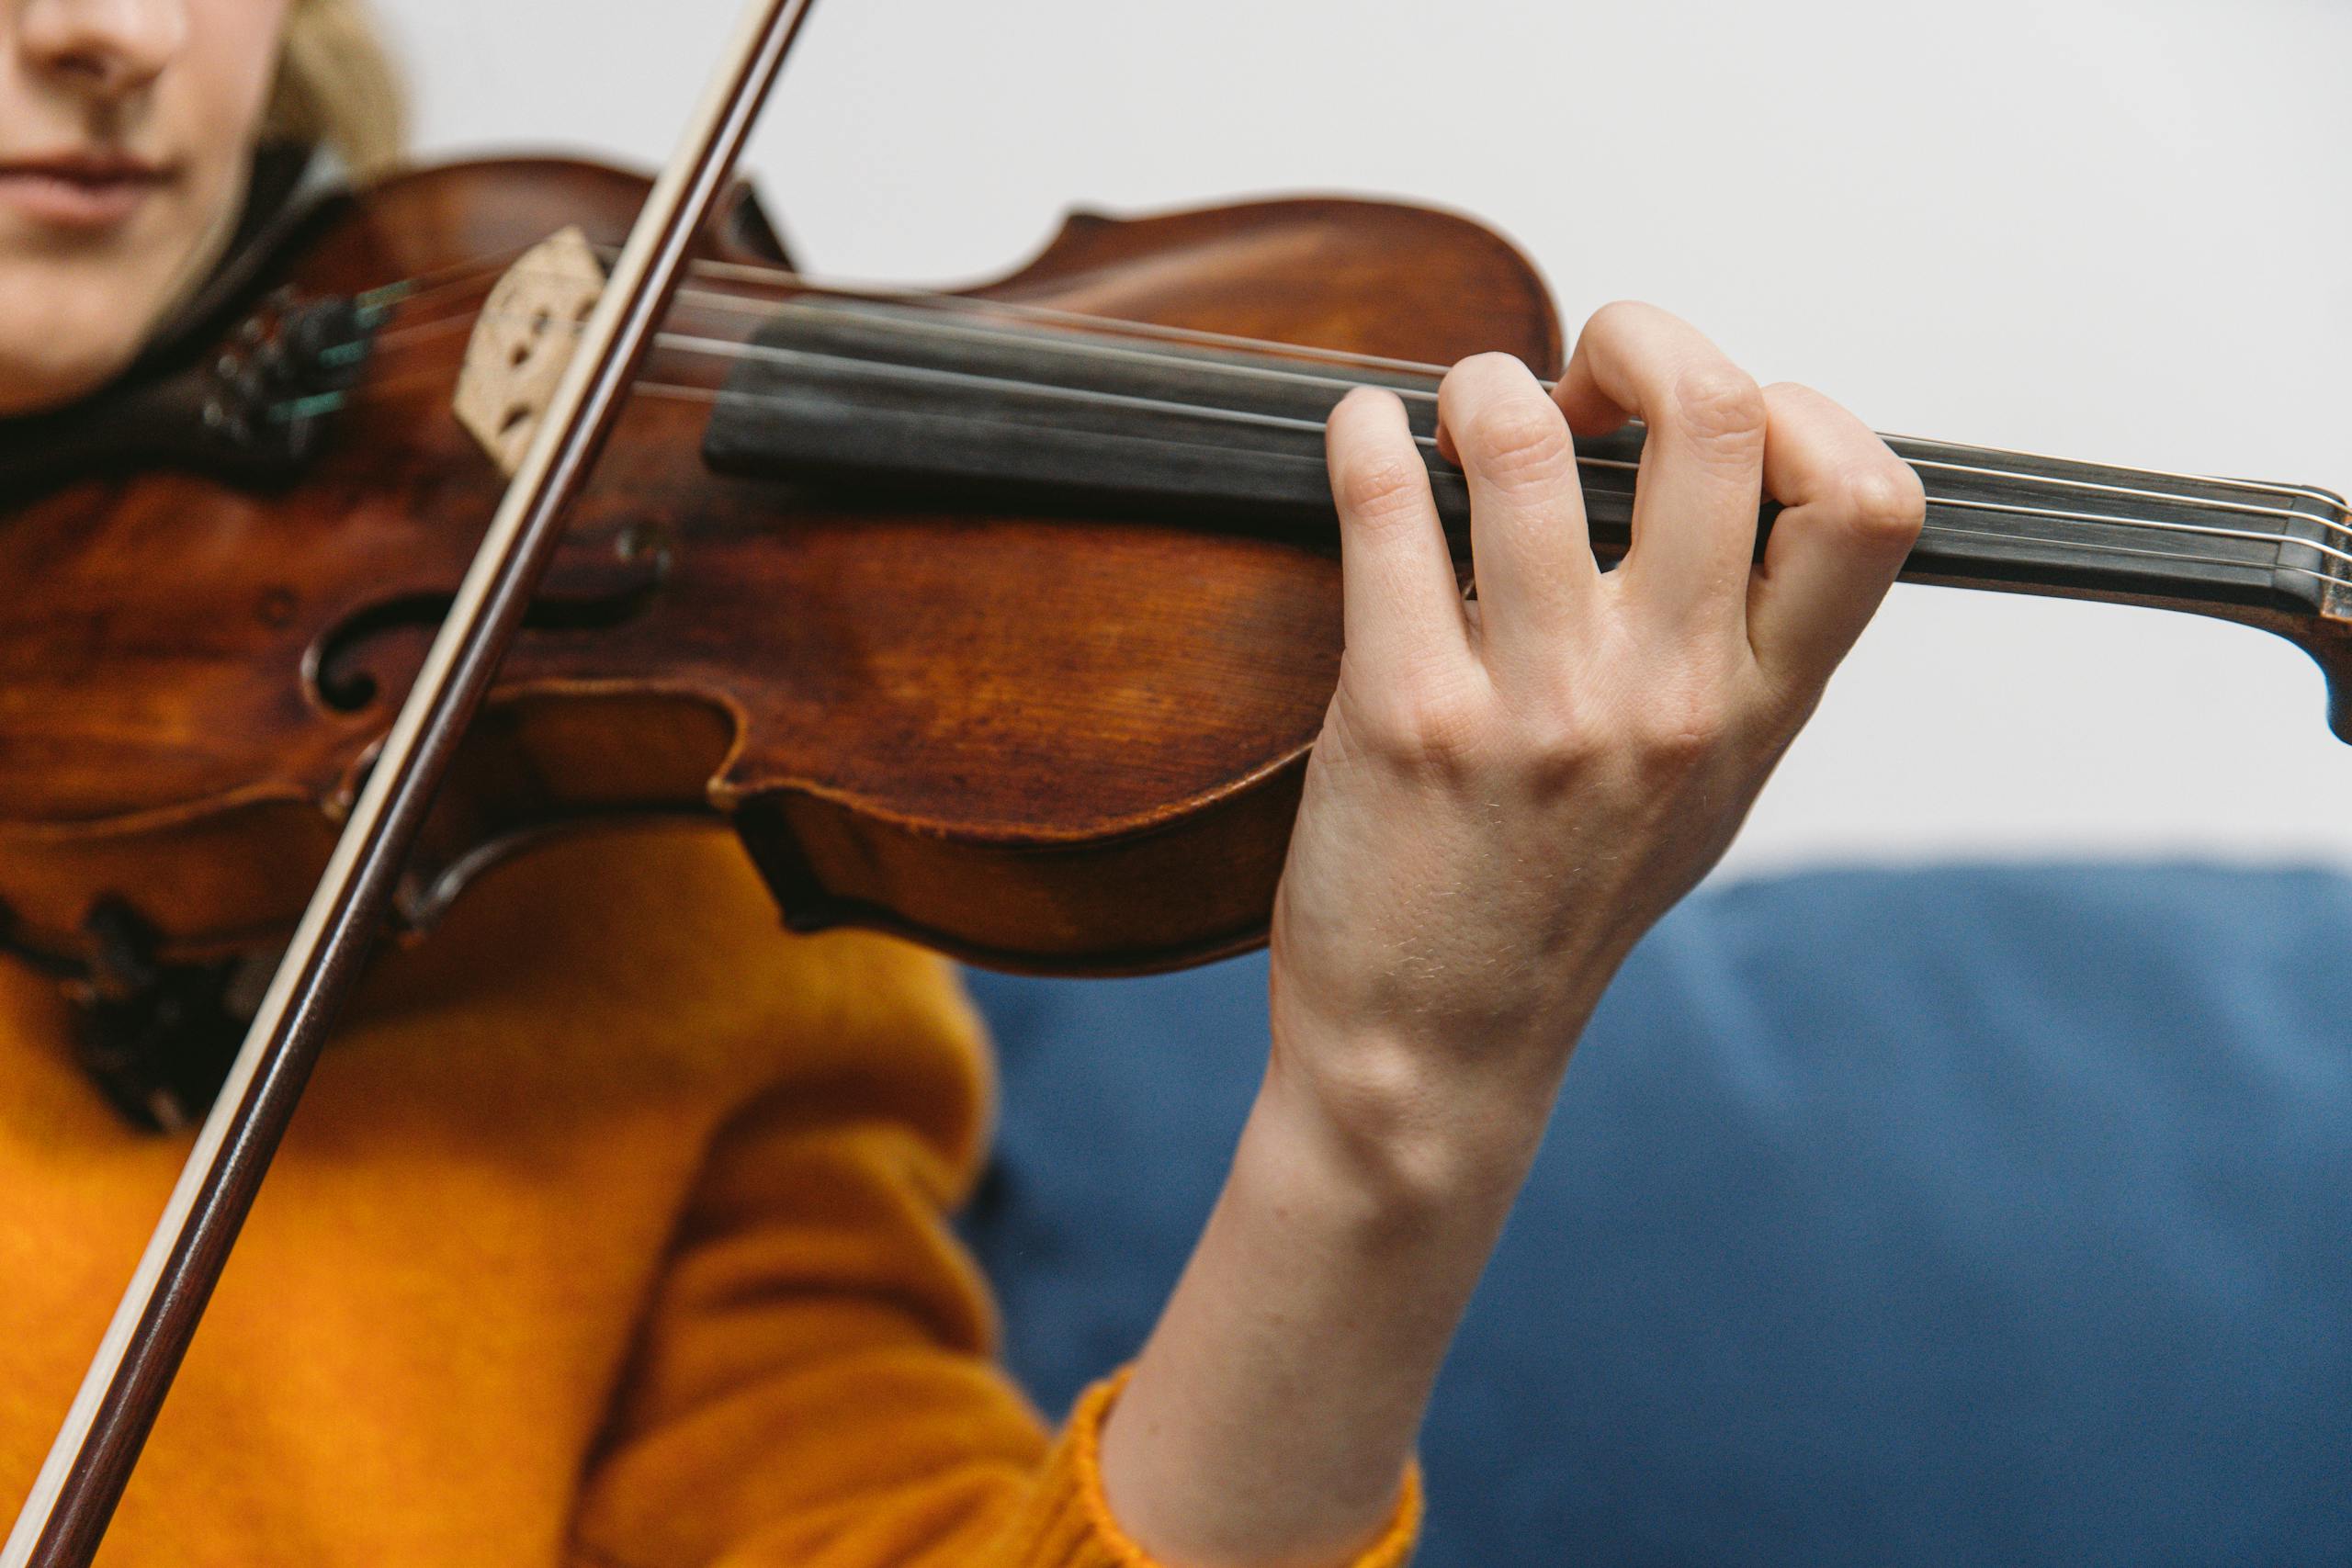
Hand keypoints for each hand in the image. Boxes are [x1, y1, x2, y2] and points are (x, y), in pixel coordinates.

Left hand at [1267, 301, 1924, 1195]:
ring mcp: (1539, 704)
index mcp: (1761, 708)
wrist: (1434, 1057)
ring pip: (1520, 437)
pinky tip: (1363, 442)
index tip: (1707, 428)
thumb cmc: (1558, 911)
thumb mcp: (1707, 792)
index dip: (1798, 408)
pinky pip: (1386, 503)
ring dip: (1479, 384)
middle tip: (1580, 372)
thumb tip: (1717, 467)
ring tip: (1455, 417)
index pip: (1871, 499)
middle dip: (1639, 336)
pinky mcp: (1405, 712)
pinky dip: (1364, 434)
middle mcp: (1670, 696)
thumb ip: (1739, 648)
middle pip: (1713, 413)